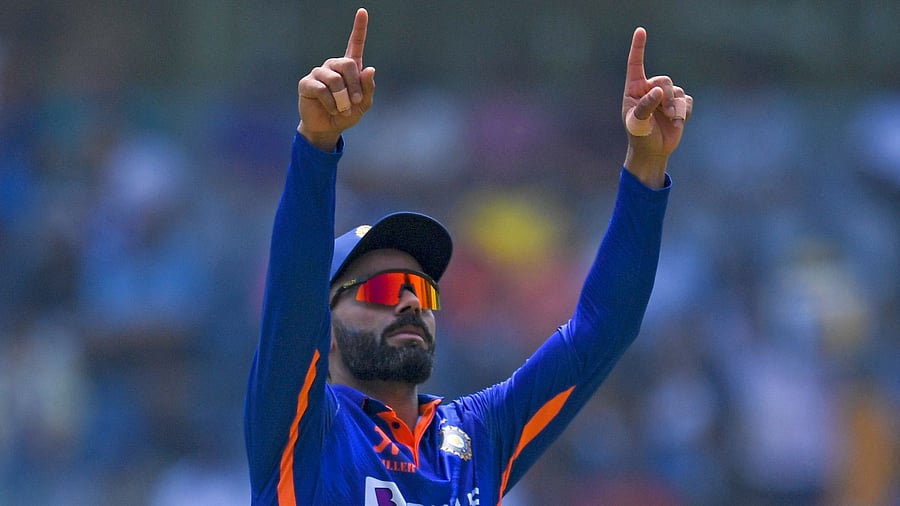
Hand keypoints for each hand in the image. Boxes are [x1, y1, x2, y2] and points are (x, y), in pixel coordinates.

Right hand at [297, 8, 375, 150]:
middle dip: (355, 87)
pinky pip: (323, 90)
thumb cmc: (347, 114)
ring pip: (335, 80)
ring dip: (343, 99)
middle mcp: (333, 66)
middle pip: (348, 65)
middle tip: (355, 103)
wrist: (328, 128)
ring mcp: (319, 73)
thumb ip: (367, 89)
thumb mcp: (363, 105)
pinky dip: (331, 104)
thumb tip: (370, 69)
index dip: (359, 28)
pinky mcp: (307, 83)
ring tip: (341, 110)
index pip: (355, 44)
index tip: (363, 11)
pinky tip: (331, 109)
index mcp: (349, 68)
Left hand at [621, 27, 692, 187]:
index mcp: (634, 90)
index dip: (638, 48)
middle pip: (663, 80)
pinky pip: (687, 100)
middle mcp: (650, 90)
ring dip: (675, 108)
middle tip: (665, 113)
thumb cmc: (639, 136)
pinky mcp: (679, 105)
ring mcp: (665, 97)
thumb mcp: (637, 123)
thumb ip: (646, 106)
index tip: (641, 31)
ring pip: (677, 91)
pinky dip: (684, 112)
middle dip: (666, 97)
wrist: (653, 151)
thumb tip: (659, 91)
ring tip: (671, 120)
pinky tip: (678, 122)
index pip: (636, 65)